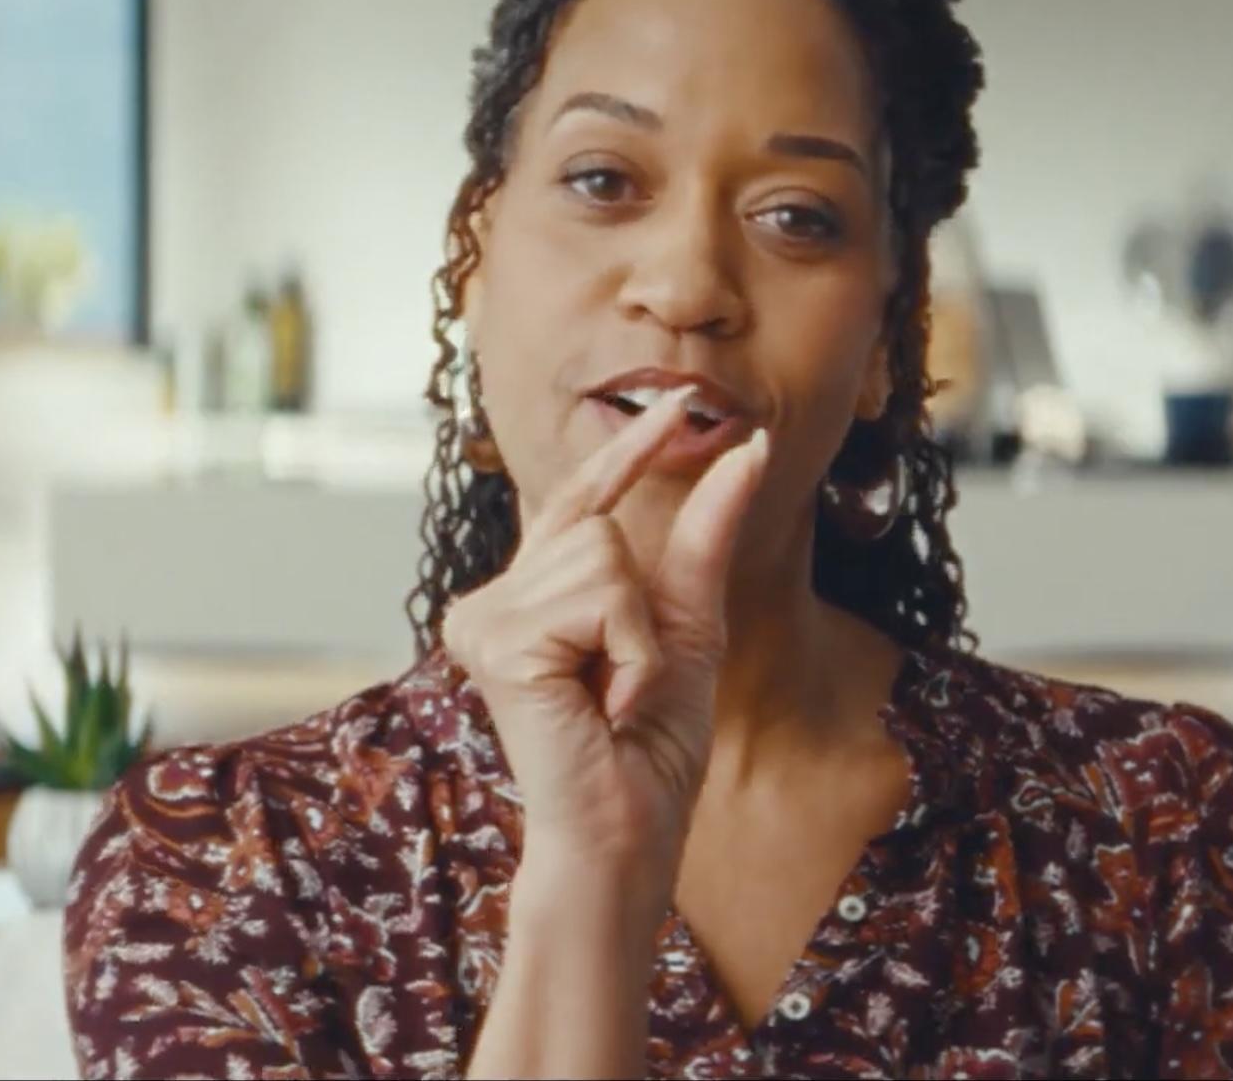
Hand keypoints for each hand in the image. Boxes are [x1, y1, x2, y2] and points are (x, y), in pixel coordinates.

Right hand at [441, 388, 768, 875]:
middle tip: (625, 680)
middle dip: (641, 600)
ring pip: (601, 552)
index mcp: (531, 594)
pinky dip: (630, 650)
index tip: (677, 402)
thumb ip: (703, 537)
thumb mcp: (689, 625)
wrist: (626, 832)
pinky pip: (601, 595)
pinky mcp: (496, 640)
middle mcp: (492, 599)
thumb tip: (748, 448)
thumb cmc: (650, 746)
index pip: (579, 498)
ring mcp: (484, 618)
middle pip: (594, 519)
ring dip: (637, 632)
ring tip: (613, 693)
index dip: (629, 450)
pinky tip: (604, 701)